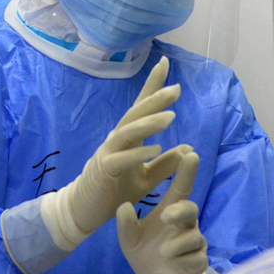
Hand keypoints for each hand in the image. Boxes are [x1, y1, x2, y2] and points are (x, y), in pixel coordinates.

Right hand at [41, 56, 192, 249]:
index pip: (141, 106)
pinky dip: (138, 153)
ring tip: (171, 116)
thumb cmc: (115, 190)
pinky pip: (122, 159)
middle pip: (136, 113)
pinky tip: (155, 148)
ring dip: (149, 123)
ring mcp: (109, 152)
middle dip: (155, 99)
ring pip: (129, 132)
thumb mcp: (146, 178)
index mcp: (129, 137)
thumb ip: (164, 164)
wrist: (85, 210)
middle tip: (175, 89)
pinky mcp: (104, 170)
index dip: (153, 85)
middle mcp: (118, 139)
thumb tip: (188, 147)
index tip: (165, 63)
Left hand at [117, 152, 208, 273]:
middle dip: (180, 211)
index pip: (181, 188)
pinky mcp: (200, 261)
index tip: (191, 154)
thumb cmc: (144, 252)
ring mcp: (195, 242)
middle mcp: (185, 223)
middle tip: (166, 215)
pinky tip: (175, 264)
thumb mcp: (129, 238)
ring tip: (163, 252)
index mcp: (171, 210)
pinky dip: (182, 262)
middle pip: (190, 209)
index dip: (186, 172)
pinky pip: (195, 259)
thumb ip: (125, 224)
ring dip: (174, 246)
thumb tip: (123, 206)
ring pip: (192, 238)